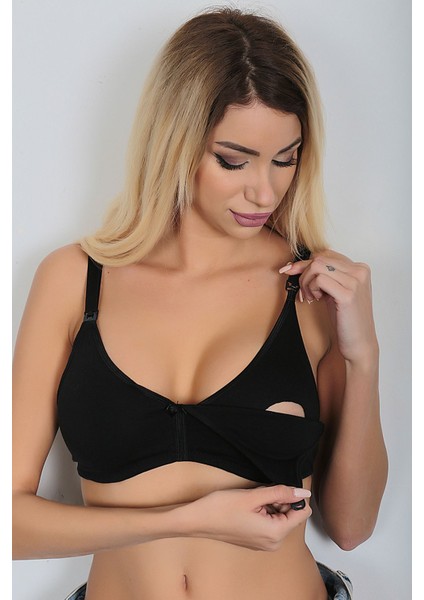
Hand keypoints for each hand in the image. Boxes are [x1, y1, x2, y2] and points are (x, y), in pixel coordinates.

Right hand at [174, 485, 311, 551]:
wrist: (198, 521)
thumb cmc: (221, 509)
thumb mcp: (253, 496)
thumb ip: (281, 493)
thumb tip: (302, 493)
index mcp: (275, 533)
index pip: (302, 512)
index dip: (292, 497)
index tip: (275, 491)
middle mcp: (273, 543)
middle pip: (291, 515)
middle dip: (279, 501)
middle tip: (258, 497)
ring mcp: (265, 544)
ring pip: (280, 517)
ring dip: (270, 505)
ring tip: (251, 502)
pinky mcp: (257, 541)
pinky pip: (270, 523)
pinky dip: (264, 512)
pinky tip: (248, 508)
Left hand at [280, 250, 378, 363]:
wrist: (359, 343)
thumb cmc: (345, 318)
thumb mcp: (333, 290)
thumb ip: (322, 275)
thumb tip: (293, 265)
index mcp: (359, 268)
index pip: (325, 254)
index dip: (305, 263)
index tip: (290, 272)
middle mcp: (360, 271)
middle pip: (319, 258)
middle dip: (304, 274)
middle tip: (304, 293)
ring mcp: (356, 281)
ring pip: (317, 266)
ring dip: (306, 282)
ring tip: (311, 297)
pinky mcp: (348, 294)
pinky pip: (319, 279)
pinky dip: (311, 288)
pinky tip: (316, 300)